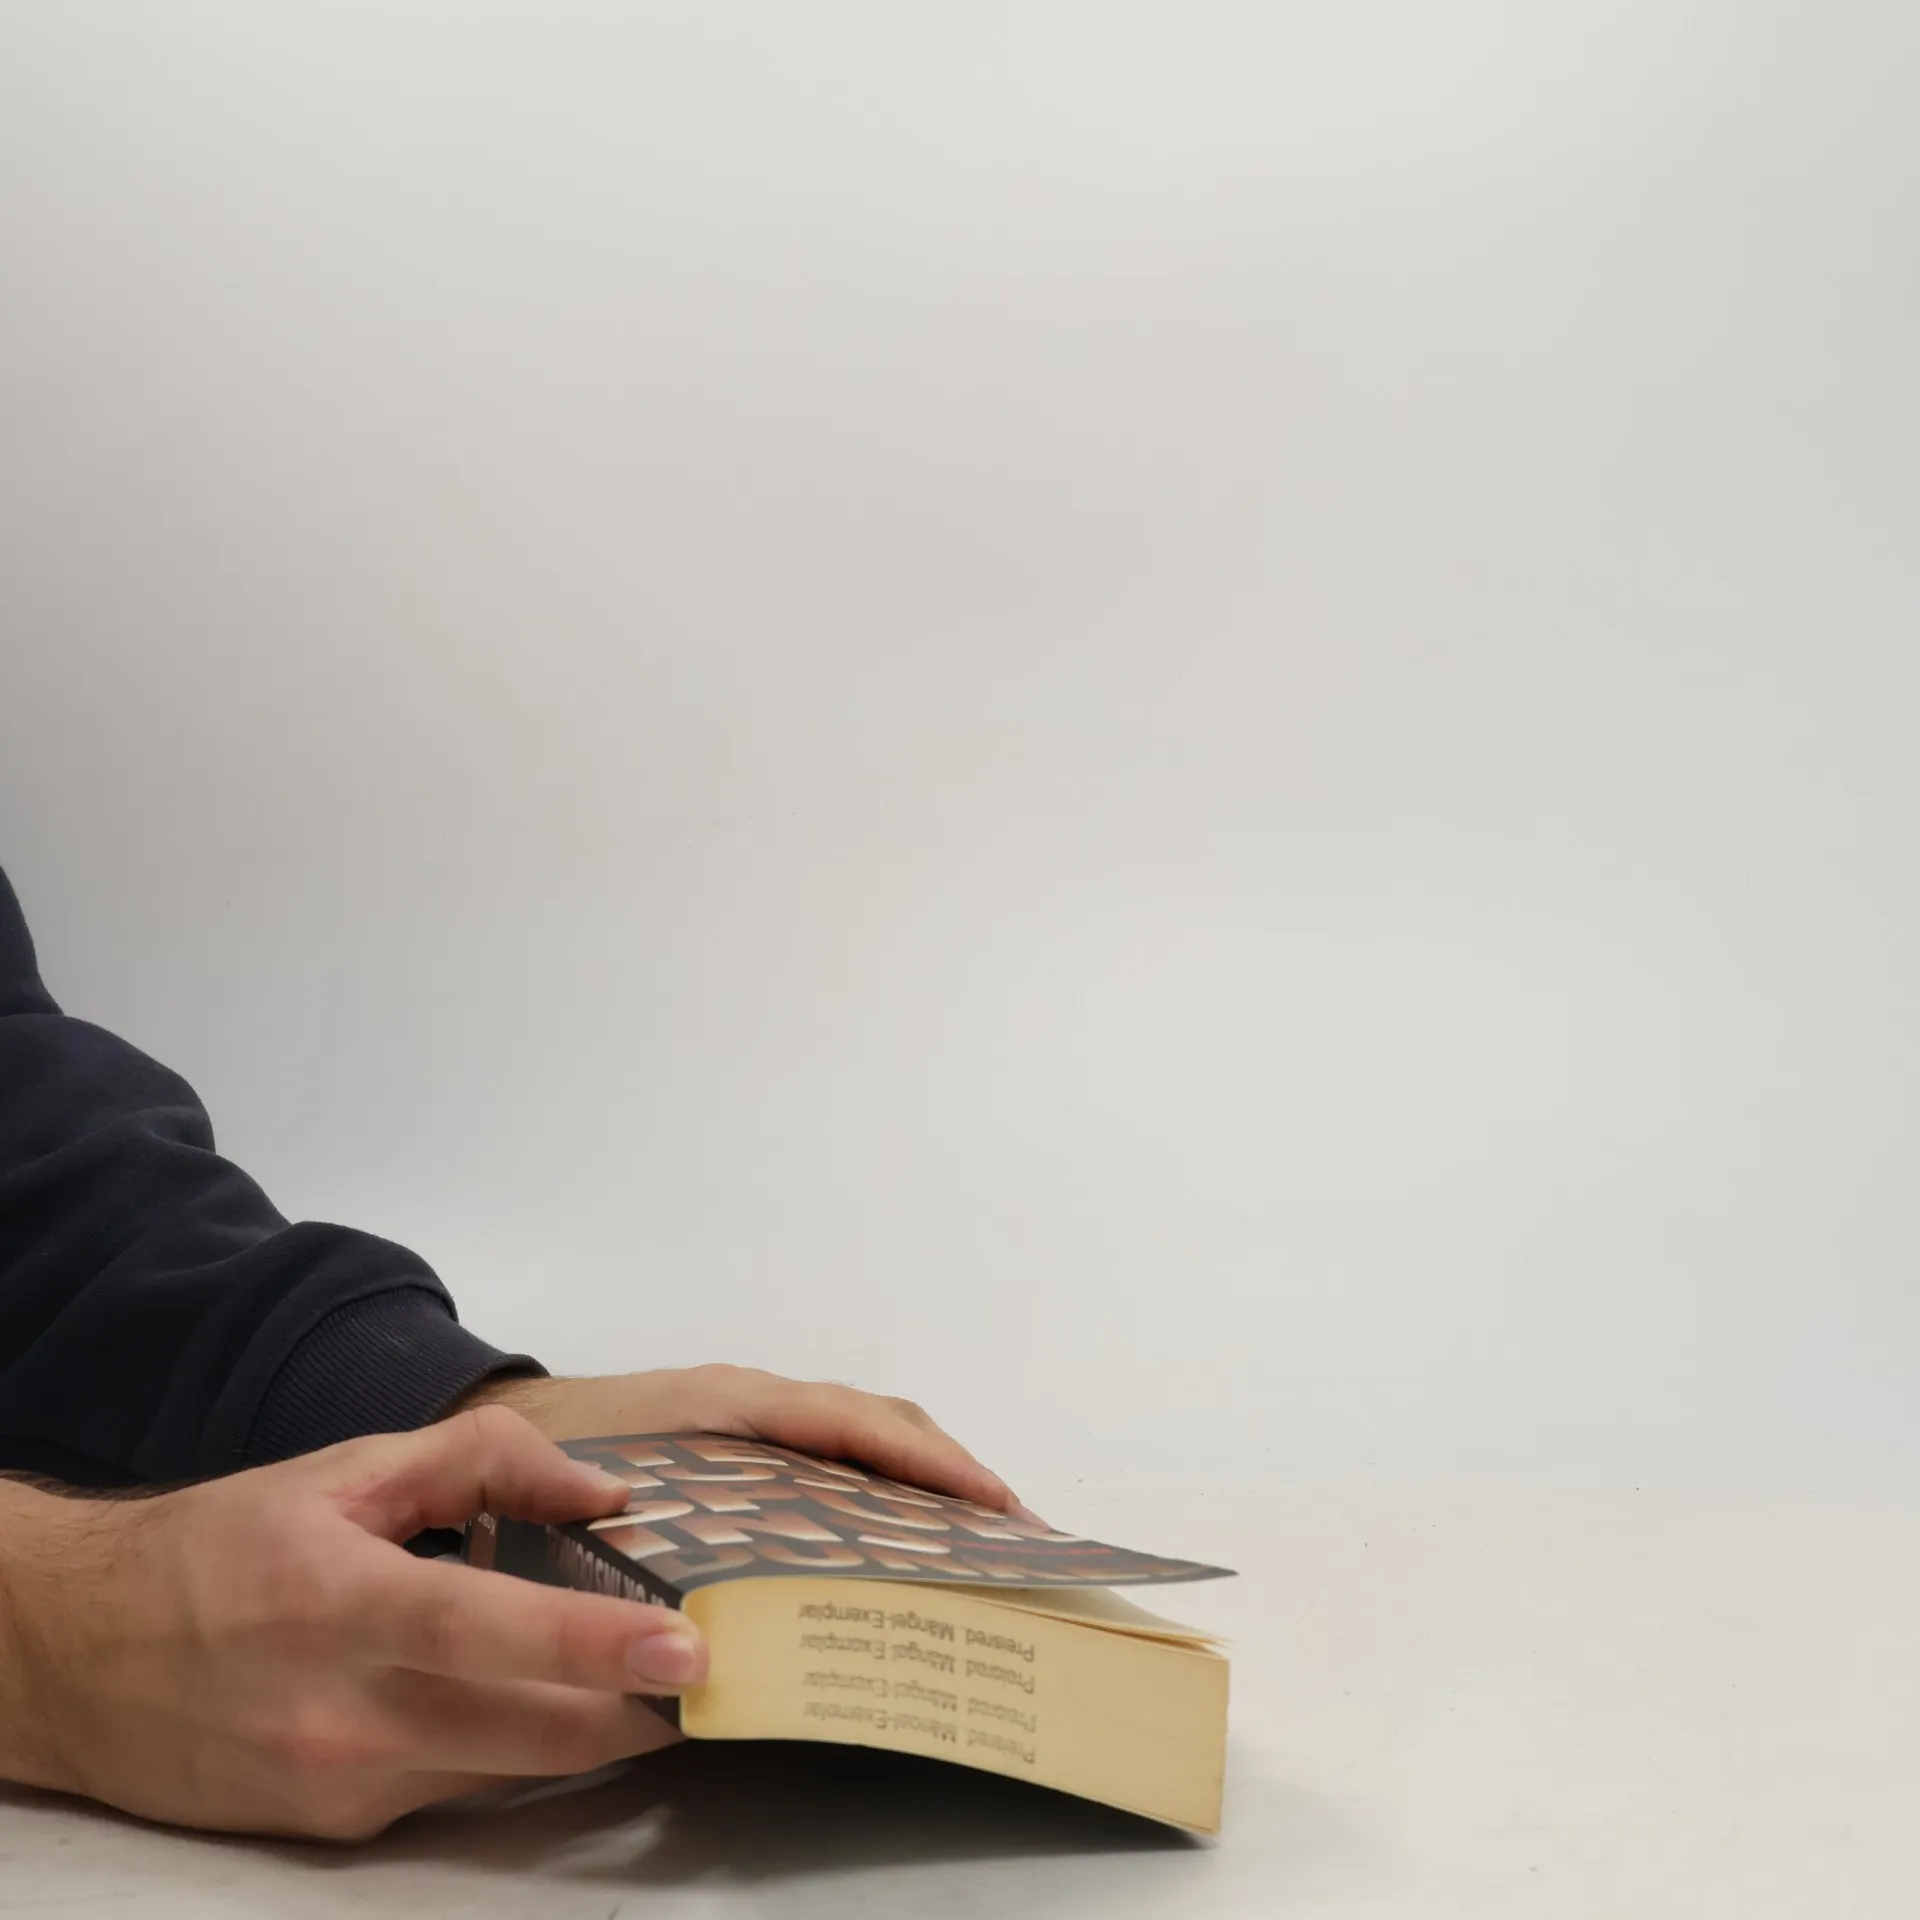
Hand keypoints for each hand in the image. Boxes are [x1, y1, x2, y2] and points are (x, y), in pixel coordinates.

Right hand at [0, 1407, 704, 1839]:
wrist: (75, 1660)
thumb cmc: (219, 1548)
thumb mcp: (346, 1469)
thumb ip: (486, 1460)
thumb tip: (607, 1489)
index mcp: (340, 1599)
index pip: (489, 1631)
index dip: (597, 1646)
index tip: (687, 1649)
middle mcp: (342, 1713)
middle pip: (533, 1733)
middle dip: (637, 1708)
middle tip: (705, 1663)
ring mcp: (341, 1786)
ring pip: (512, 1770)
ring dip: (587, 1729)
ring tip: (638, 1673)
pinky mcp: (339, 1831)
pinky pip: (463, 1790)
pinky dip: (515, 1746)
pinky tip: (528, 1697)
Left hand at [460, 1364, 1036, 1517]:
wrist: (496, 1420)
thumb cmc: (544, 1454)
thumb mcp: (593, 1499)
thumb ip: (646, 1550)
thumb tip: (702, 1645)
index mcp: (731, 1406)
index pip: (855, 1427)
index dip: (929, 1465)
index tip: (993, 1504)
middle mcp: (757, 1404)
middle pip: (881, 1425)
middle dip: (953, 1476)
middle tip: (1016, 1539)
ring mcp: (758, 1421)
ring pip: (864, 1439)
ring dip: (924, 1484)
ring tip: (980, 1550)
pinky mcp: (749, 1445)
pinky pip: (835, 1456)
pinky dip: (883, 1488)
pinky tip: (899, 1547)